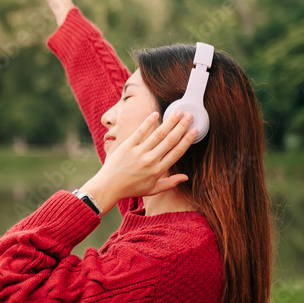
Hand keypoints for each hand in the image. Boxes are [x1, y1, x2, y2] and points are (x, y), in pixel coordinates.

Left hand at [80, 111, 197, 212]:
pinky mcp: (127, 146)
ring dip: (170, 122)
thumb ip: (170, 183)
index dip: (187, 140)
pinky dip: (148, 122)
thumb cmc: (131, 189)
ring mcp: (138, 152)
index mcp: (158, 170)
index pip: (177, 152)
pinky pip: (140, 132)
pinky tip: (156, 114)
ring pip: (158, 134)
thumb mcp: (152, 189)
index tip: (195, 130)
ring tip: (179, 112)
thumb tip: (186, 177)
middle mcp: (150, 160)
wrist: (108, 186)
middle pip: (170, 140)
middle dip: (182, 126)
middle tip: (190, 115)